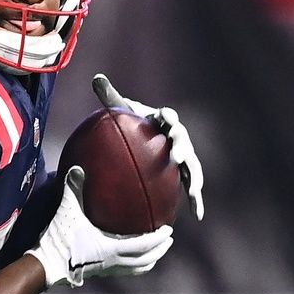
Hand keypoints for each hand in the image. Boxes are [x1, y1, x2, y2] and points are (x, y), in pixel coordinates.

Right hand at [27, 168, 173, 288]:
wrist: (45, 265)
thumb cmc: (58, 239)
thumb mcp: (67, 211)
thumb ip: (73, 188)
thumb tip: (77, 166)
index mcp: (112, 248)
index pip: (144, 245)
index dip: (159, 238)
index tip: (169, 230)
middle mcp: (113, 262)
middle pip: (145, 261)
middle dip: (159, 250)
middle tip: (168, 240)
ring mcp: (106, 269)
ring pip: (135, 269)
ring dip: (148, 260)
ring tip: (154, 251)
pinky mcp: (96, 272)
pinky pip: (122, 269)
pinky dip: (132, 263)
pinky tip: (126, 255)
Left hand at [93, 74, 205, 220]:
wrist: (145, 137)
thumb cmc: (132, 122)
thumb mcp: (121, 110)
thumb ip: (110, 96)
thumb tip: (96, 77)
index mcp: (164, 120)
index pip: (168, 116)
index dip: (168, 116)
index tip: (166, 118)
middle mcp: (177, 137)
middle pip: (183, 141)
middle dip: (182, 149)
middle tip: (176, 158)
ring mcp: (183, 155)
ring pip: (193, 167)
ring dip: (195, 179)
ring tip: (194, 193)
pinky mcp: (184, 173)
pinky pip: (191, 186)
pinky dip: (197, 199)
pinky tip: (198, 215)